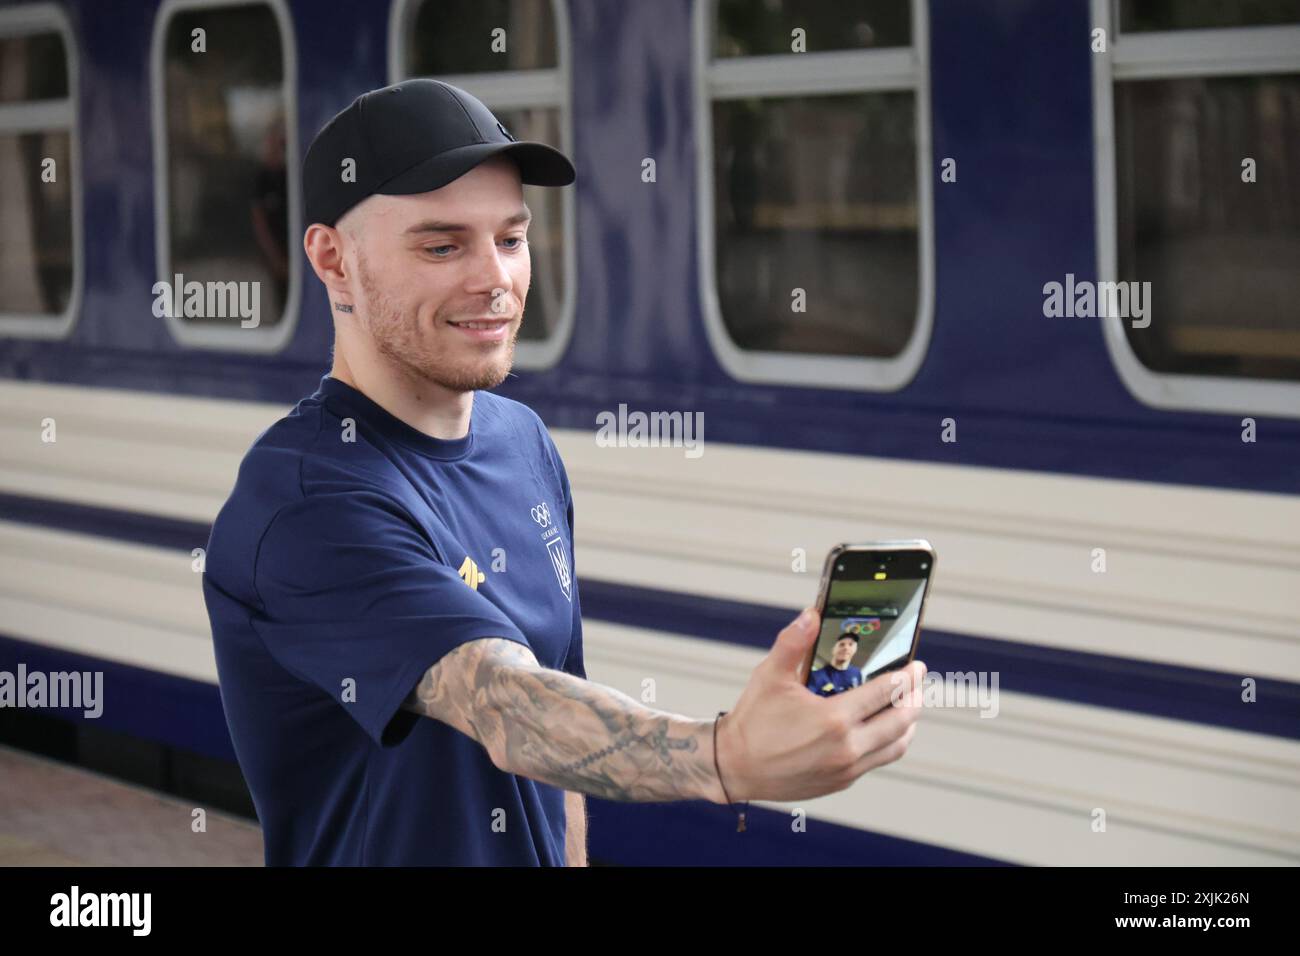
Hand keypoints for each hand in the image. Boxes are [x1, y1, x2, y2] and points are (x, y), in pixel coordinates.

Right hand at [715, 607, 925, 802]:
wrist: (734, 767)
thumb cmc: (752, 722)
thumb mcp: (769, 675)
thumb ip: (793, 642)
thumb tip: (811, 614)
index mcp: (834, 719)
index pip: (886, 693)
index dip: (907, 676)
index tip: (915, 665)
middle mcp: (847, 747)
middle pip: (902, 721)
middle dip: (915, 698)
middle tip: (917, 683)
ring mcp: (847, 768)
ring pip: (897, 746)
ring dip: (908, 724)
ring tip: (907, 706)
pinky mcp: (841, 782)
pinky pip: (878, 760)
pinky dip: (890, 742)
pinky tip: (881, 729)